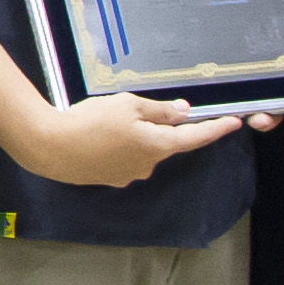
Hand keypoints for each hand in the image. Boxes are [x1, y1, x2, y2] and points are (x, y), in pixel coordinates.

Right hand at [5, 90, 249, 186]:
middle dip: (155, 126)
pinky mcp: (108, 178)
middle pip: (162, 142)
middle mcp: (148, 166)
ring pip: (141, 150)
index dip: (215, 129)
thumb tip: (183, 112)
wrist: (49, 146)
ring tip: (105, 120)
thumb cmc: (91, 122)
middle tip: (132, 108)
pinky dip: (116, 146)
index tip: (234, 123)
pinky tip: (96, 135)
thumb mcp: (128, 106)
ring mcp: (128, 175)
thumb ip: (158, 110)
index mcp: (157, 146)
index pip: (194, 138)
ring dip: (132, 136)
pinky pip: (122, 158)